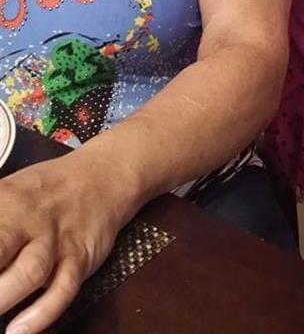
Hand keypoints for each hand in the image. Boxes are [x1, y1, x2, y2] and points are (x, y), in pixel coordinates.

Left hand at [0, 149, 127, 332]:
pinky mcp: (80, 255)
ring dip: (3, 298)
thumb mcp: (7, 194)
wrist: (104, 176)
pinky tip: (19, 330)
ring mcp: (57, 237)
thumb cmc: (45, 192)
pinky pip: (63, 287)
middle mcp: (29, 218)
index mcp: (3, 201)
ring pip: (29, 270)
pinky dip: (41, 312)